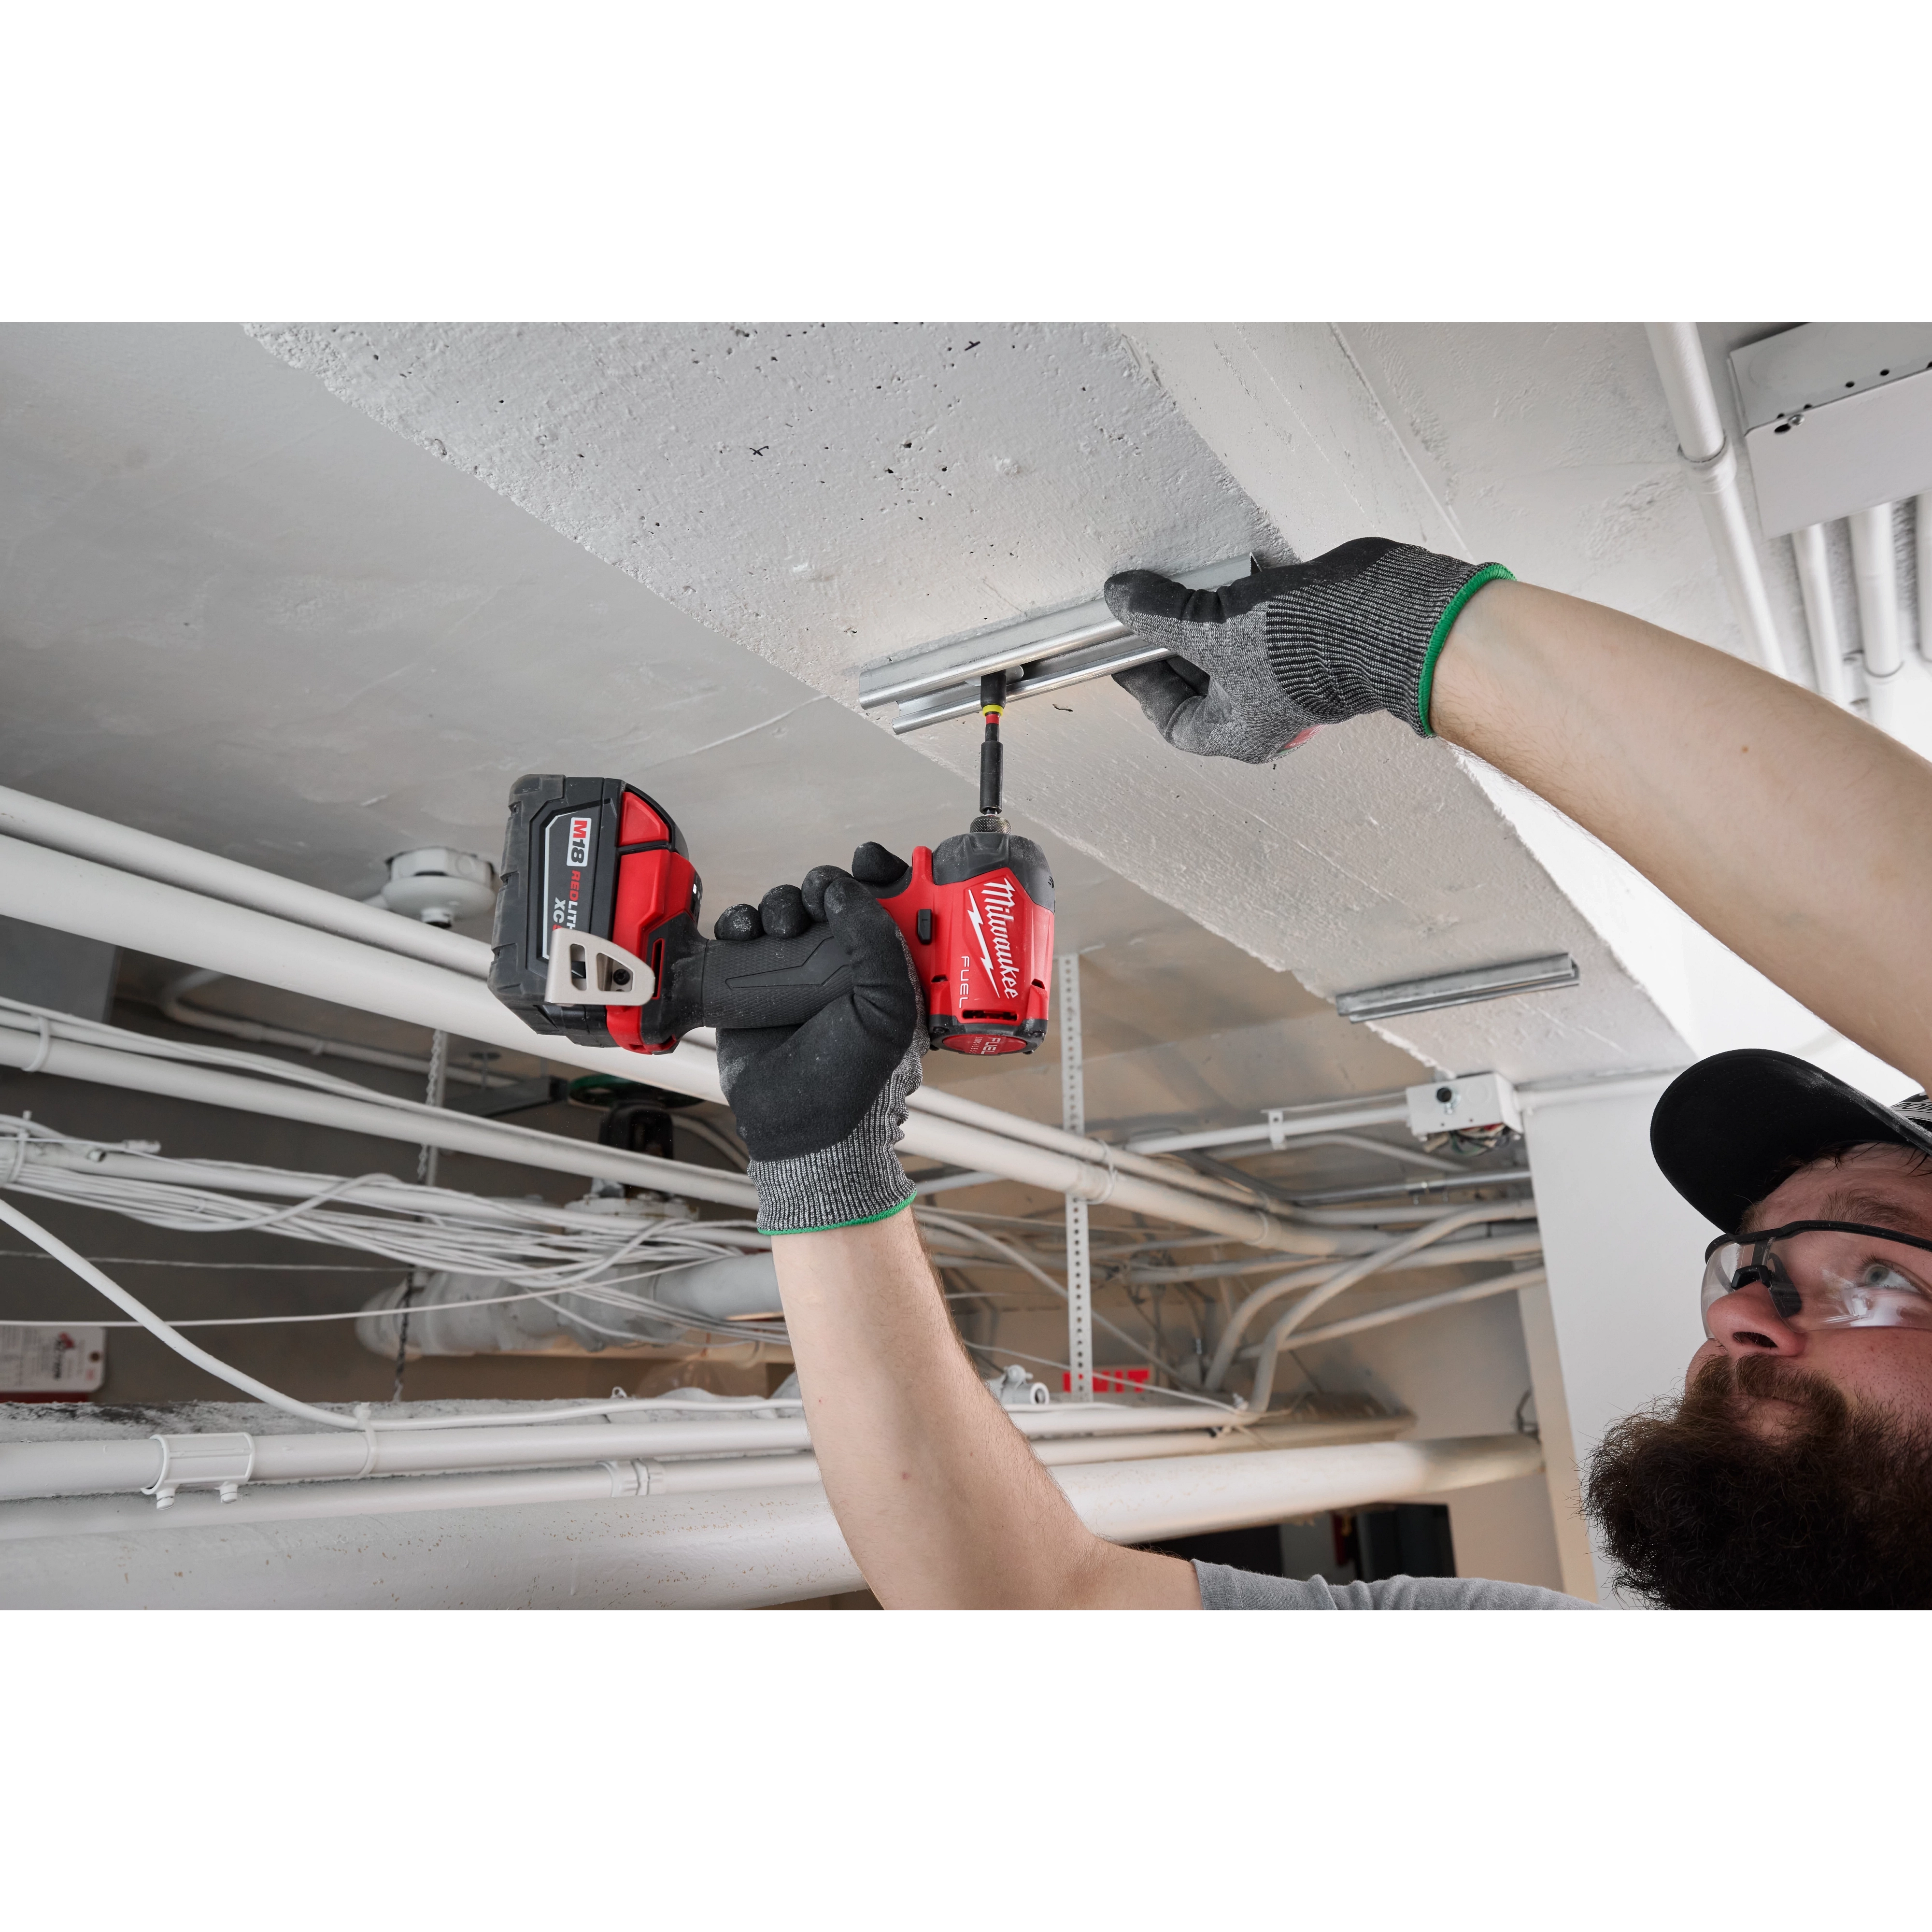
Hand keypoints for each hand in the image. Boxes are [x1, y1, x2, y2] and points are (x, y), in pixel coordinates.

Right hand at [711, 861, 925, 1234]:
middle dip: (816, 888)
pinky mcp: (753, 987)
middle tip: (811, 901)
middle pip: (828, 899)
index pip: (889, 904)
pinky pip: (742, 939)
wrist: (800, 1130)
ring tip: (773, 927)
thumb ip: (876, 942)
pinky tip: (740, 932)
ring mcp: (796, 976)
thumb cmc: (854, 1081)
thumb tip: (843, 889)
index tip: (865, 859)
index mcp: (888, 970)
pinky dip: (738, 924)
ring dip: (776, 904)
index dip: (879, 874)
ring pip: (784, 913)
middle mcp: (843, 967)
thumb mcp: (887, 1008)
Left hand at [1105, 539, 1509, 763]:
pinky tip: (1226, 575)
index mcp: (1239, 731)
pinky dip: (1239, 600)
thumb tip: (1122, 599)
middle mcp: (1264, 709)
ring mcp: (1286, 673)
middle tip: (1146, 612)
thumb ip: (1161, 617)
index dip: (1142, 686)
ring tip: (1181, 589)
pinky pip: (1259, 621)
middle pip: (1199, 683)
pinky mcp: (1306, 636)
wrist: (1381, 613)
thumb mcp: (1212, 630)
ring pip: (1228, 648)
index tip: (1121, 651)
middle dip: (1172, 645)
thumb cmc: (1310, 647)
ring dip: (1206, 618)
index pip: (1173, 721)